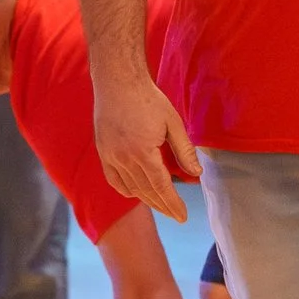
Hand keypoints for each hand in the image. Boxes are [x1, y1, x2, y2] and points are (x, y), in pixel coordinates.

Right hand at [94, 75, 197, 222]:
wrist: (117, 82)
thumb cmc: (148, 99)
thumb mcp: (173, 122)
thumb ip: (184, 150)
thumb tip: (196, 174)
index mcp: (144, 152)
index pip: (161, 187)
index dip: (173, 204)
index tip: (182, 216)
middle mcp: (124, 159)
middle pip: (147, 191)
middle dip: (163, 206)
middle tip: (176, 215)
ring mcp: (110, 157)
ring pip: (131, 188)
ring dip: (147, 200)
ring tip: (161, 206)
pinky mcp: (103, 152)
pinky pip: (114, 180)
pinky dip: (126, 190)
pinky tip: (137, 193)